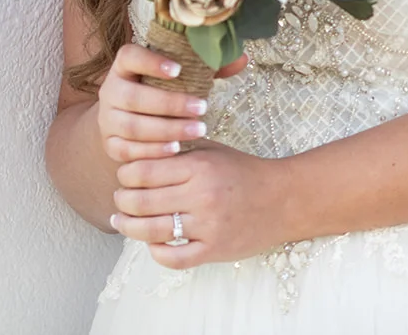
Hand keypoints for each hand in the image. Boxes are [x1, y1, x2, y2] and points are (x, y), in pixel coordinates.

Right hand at [96, 44, 246, 163]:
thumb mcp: (184, 73)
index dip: (150, 61)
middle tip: (203, 108)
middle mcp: (110, 90)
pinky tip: (176, 149)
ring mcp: (107, 118)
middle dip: (170, 104)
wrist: (131, 115)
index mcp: (125, 66)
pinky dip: (151, 151)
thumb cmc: (165, 88)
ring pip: (131, 126)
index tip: (178, 69)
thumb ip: (210, 65)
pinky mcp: (109, 143)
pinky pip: (125, 150)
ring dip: (166, 130)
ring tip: (198, 131)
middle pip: (132, 97)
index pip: (129, 56)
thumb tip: (241, 59)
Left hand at [111, 141, 291, 267]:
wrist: (286, 199)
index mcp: (201, 167)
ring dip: (129, 227)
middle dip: (122, 202)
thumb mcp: (215, 151)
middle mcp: (202, 195)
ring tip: (123, 222)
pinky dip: (156, 252)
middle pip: (139, 202)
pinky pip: (172, 258)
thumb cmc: (245, 172)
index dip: (125, 175)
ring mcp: (208, 225)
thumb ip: (180, 150)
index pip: (142, 172)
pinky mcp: (214, 249)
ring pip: (150, 232)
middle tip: (121, 200)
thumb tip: (138, 153)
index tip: (126, 177)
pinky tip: (153, 244)